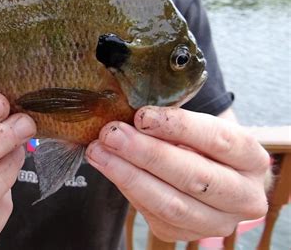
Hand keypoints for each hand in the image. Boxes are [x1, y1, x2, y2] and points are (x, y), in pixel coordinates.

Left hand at [86, 106, 268, 240]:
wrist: (209, 173)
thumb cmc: (199, 142)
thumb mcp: (196, 125)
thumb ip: (172, 123)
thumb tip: (132, 119)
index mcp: (251, 158)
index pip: (218, 139)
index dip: (178, 127)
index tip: (142, 116)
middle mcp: (244, 196)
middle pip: (194, 177)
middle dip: (147, 154)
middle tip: (112, 134)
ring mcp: (218, 221)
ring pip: (172, 204)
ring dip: (129, 175)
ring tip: (99, 151)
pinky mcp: (187, 234)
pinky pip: (153, 213)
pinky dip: (127, 187)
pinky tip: (107, 166)